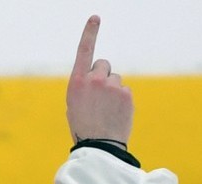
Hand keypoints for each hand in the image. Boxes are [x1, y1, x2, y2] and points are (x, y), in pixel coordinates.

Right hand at [66, 16, 132, 145]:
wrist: (100, 146)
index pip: (84, 51)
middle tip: (101, 97)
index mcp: (77, 81)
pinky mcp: (125, 94)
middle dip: (104, 76)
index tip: (96, 18)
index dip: (90, 33)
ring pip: (116, 80)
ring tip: (108, 110)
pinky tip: (116, 114)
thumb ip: (85, 87)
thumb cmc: (84, 128)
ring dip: (113, 91)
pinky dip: (122, 101)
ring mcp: (111, 86)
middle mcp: (94, 79)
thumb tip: (97, 80)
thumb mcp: (75, 105)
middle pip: (104, 65)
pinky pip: (125, 91)